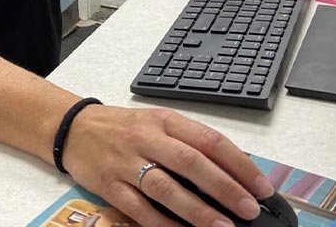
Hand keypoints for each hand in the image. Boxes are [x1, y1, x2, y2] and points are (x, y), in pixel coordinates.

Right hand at [63, 104, 273, 226]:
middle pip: (190, 162)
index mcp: (163, 120)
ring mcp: (127, 162)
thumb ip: (188, 143)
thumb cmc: (123, 127)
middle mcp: (146, 138)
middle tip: (249, 209)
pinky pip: (140, 209)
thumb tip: (233, 172)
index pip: (207, 138)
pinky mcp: (110, 185)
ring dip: (198, 210)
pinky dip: (164, 224)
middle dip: (224, 187)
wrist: (74, 127)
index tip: (261, 186)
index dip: (238, 163)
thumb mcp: (156, 123)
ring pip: (166, 187)